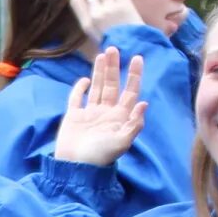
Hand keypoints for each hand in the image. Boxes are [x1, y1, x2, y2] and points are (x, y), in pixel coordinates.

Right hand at [56, 44, 147, 167]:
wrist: (75, 167)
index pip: (130, 91)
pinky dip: (80, 88)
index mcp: (120, 117)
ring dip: (100, 72)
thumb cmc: (100, 157)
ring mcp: (90, 114)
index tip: (137, 58)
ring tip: (102, 55)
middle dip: (114, 67)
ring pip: (98, 87)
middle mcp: (106, 113)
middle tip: (113, 48)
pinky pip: (77, 99)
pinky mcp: (74, 117)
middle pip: (113, 85)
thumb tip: (144, 103)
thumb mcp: (121, 143)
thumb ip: (134, 125)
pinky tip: (85, 80)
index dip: (134, 75)